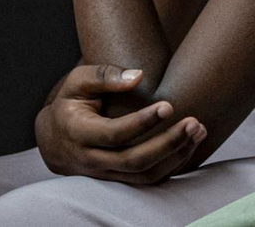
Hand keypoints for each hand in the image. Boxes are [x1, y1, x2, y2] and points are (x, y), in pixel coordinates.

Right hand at [34, 64, 205, 183]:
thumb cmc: (71, 103)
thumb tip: (137, 75)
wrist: (54, 139)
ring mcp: (105, 173)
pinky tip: (190, 144)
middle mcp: (90, 159)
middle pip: (134, 160)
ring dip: (176, 155)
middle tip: (195, 122)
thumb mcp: (77, 83)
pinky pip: (148, 180)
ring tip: (200, 131)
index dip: (143, 122)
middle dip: (168, 143)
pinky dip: (173, 165)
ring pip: (144, 175)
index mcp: (78, 132)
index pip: (113, 134)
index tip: (169, 105)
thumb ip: (104, 75)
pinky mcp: (118, 179)